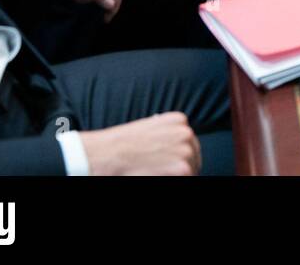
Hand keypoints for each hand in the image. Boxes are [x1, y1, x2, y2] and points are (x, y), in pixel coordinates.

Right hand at [78, 113, 201, 175]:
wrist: (106, 154)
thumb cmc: (121, 144)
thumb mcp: (149, 128)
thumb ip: (167, 134)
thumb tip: (176, 147)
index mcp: (178, 120)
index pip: (189, 142)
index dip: (181, 155)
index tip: (172, 162)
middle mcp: (186, 133)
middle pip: (193, 156)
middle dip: (182, 166)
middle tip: (164, 171)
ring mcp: (186, 151)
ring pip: (191, 169)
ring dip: (177, 174)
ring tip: (156, 173)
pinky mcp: (183, 169)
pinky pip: (186, 177)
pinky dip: (172, 178)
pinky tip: (155, 175)